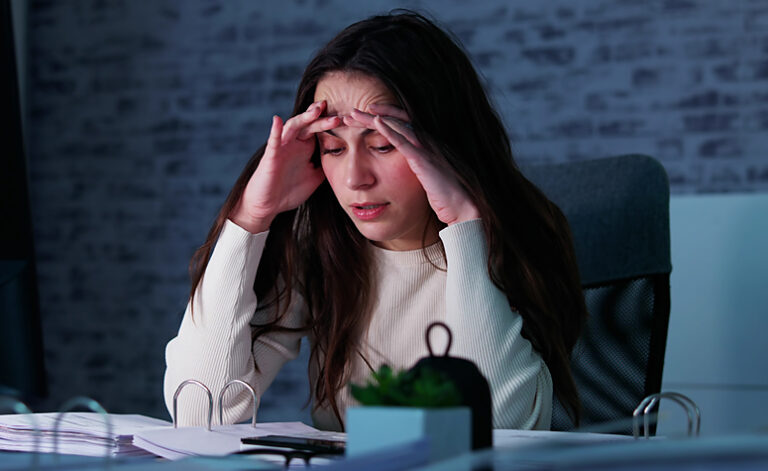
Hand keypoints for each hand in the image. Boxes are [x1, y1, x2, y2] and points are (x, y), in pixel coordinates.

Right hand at [230, 101, 340, 232]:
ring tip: (317, 110)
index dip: (330, 123)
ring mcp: (281, 148)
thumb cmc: (289, 191)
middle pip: (308, 124)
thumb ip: (326, 166)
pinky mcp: (271, 157)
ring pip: (293, 126)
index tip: (347, 120)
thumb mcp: (314, 178)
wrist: (269, 206)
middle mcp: (293, 143)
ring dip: (304, 118)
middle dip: (321, 118)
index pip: (318, 129)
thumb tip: (344, 160)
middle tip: (337, 116)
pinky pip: (273, 142)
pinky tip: (277, 120)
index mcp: (304, 147)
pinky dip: (275, 131)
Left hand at [345, 104, 479, 225]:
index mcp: (426, 146)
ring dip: (374, 118)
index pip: (403, 124)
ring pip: (397, 126)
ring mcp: (425, 149)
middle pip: (396, 120)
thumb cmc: (446, 196)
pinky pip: (403, 141)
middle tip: (351, 113)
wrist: (462, 207)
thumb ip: (416, 170)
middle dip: (373, 115)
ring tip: (354, 114)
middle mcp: (426, 143)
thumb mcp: (427, 179)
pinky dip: (389, 130)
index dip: (384, 116)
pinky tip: (376, 122)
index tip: (365, 116)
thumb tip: (405, 171)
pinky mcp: (423, 160)